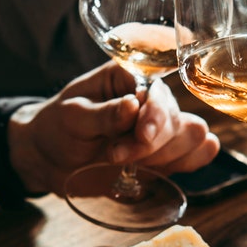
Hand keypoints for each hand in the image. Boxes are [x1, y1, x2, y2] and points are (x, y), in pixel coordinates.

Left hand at [8, 61, 218, 196]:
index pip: (162, 93)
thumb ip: (103, 113)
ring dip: (163, 157)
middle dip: (153, 145)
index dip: (155, 117)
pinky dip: (184, 165)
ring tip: (124, 161)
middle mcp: (153, 100)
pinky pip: (196, 156)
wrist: (50, 158)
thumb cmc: (57, 127)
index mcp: (131, 78)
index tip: (139, 137)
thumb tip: (133, 105)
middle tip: (115, 154)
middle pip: (182, 120)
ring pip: (194, 139)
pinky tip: (154, 168)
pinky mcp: (166, 155)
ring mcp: (163, 128)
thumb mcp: (72, 116)